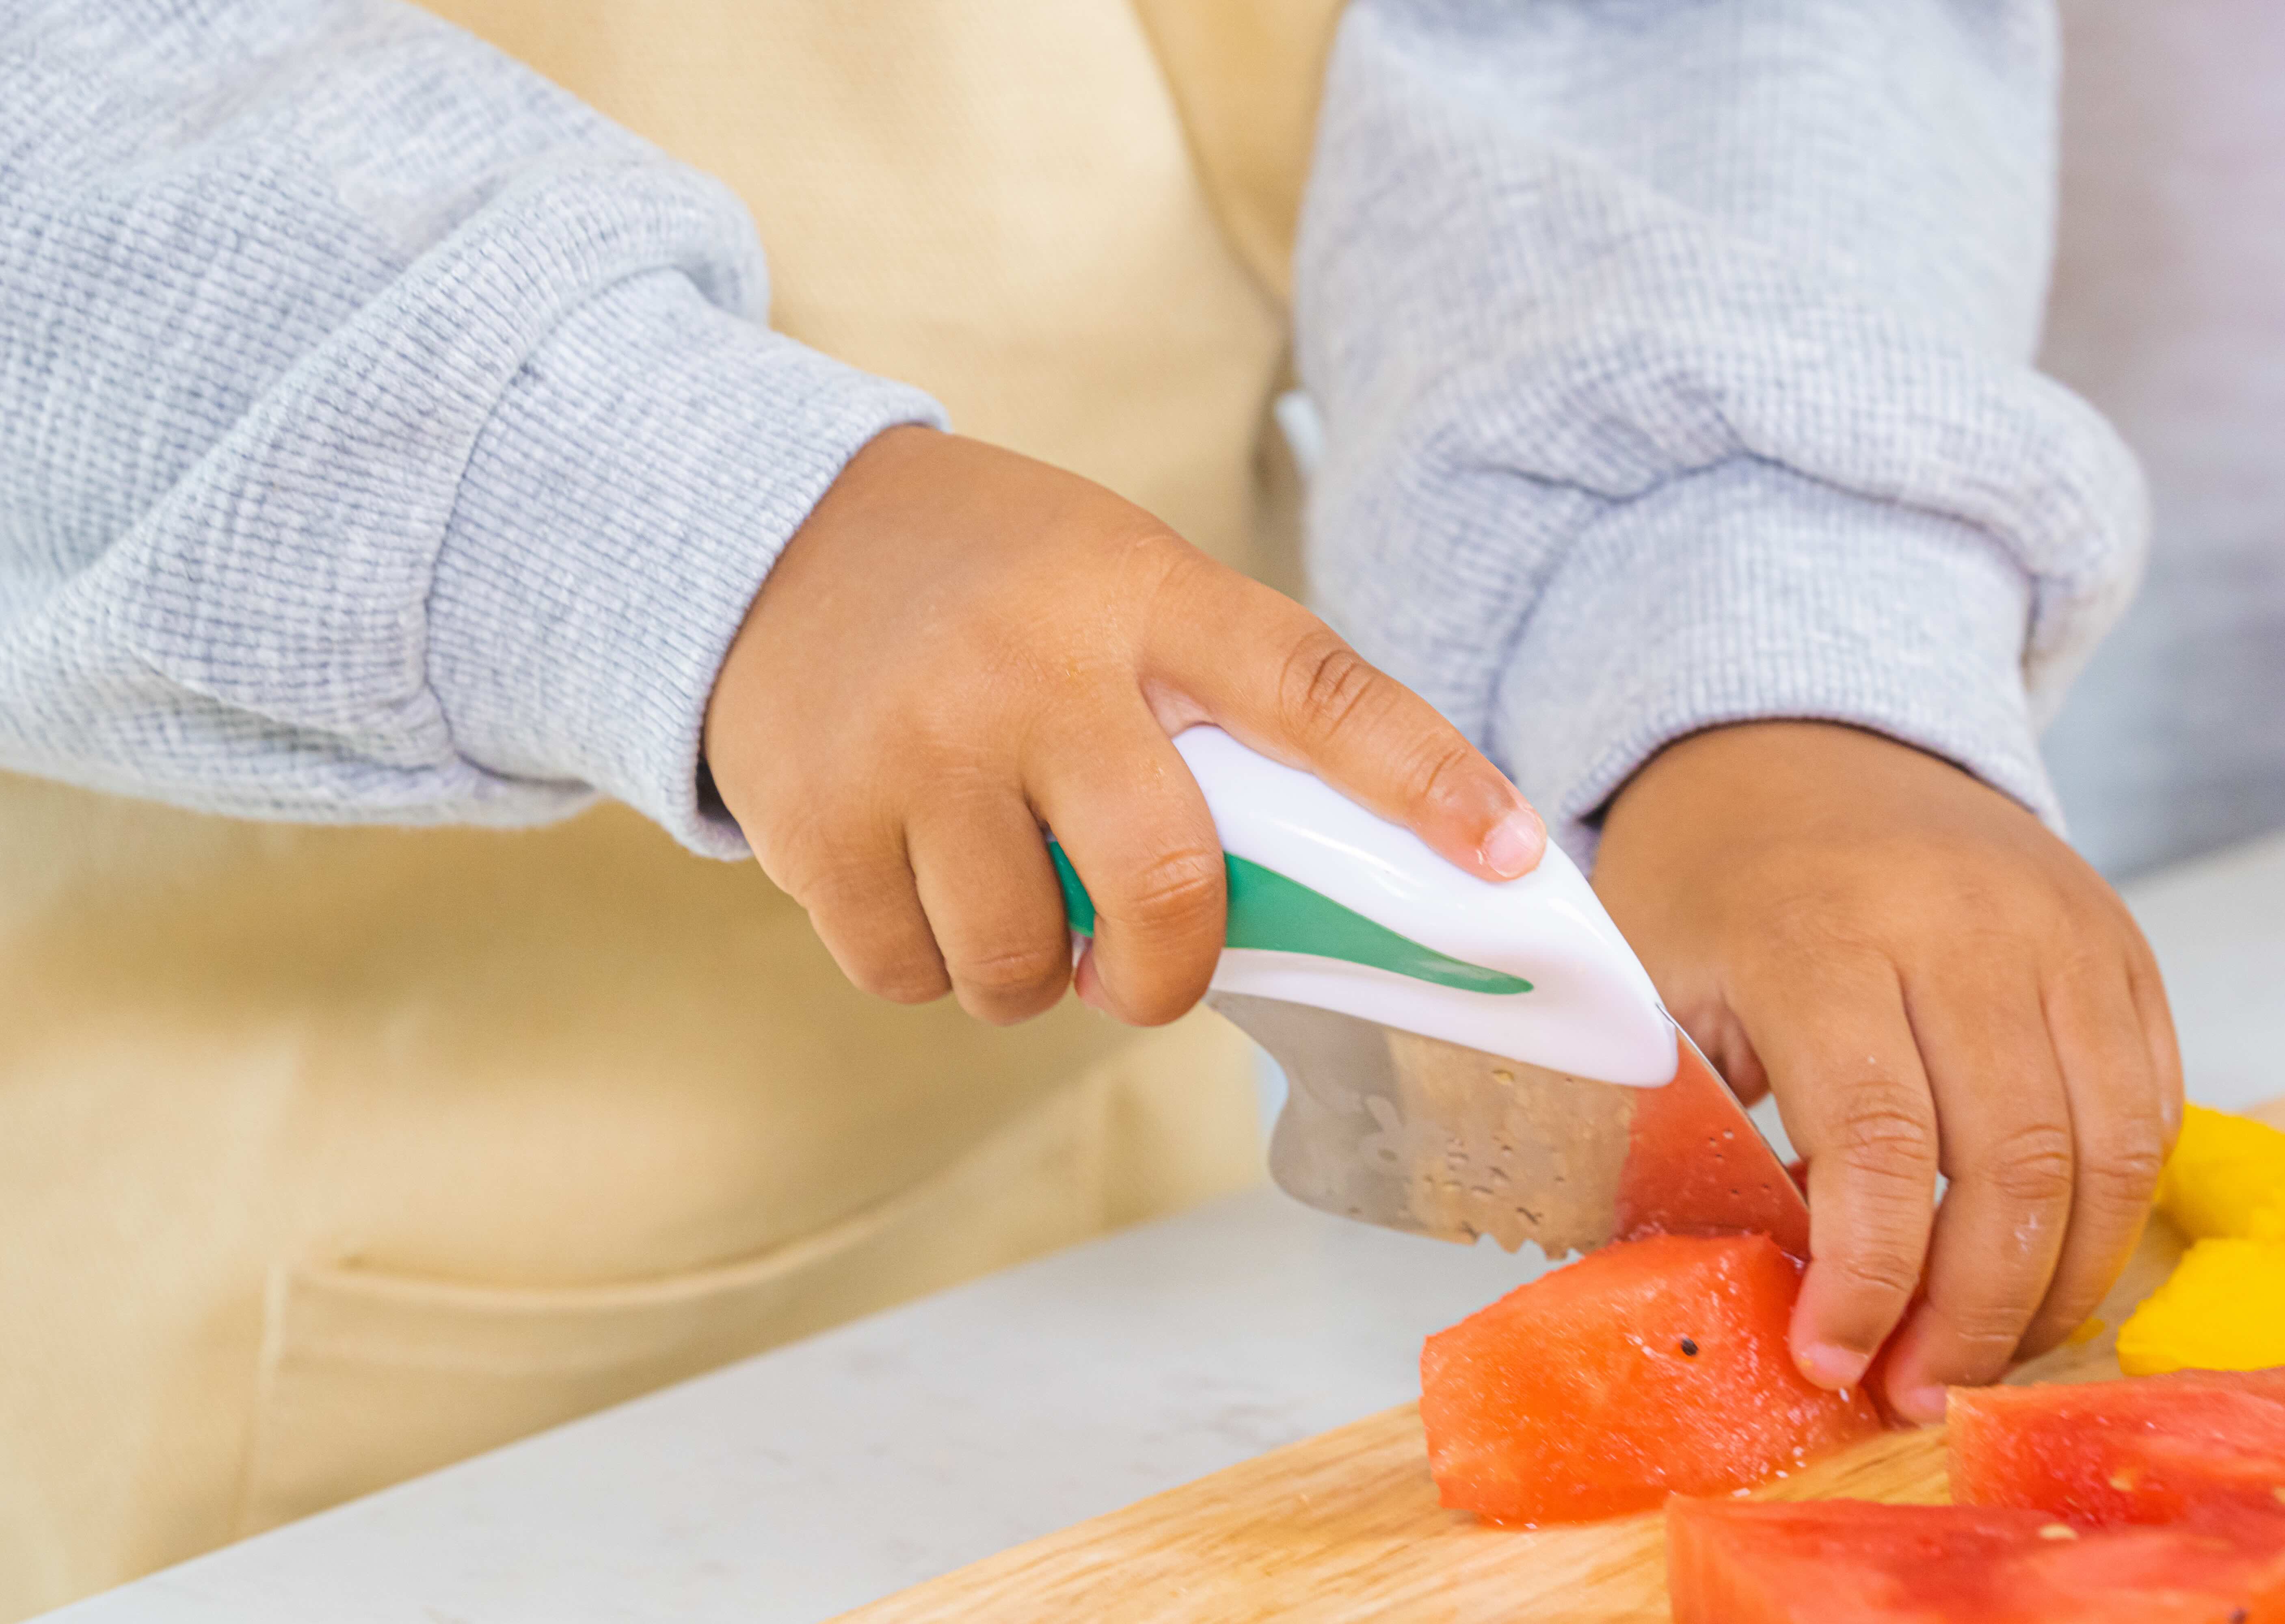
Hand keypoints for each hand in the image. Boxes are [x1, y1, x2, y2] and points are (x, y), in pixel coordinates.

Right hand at [704, 426, 1546, 1025]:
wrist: (771, 539)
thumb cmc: (990, 588)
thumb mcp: (1114, 590)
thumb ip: (1203, 714)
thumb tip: (1302, 899)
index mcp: (1139, 598)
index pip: (1315, 689)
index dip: (1424, 779)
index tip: (1513, 856)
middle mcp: (1033, 669)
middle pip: (1165, 883)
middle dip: (1166, 970)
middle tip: (1145, 971)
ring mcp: (916, 746)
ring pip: (1019, 962)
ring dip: (1030, 976)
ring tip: (1006, 900)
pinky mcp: (816, 819)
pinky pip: (909, 974)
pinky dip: (929, 966)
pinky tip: (917, 885)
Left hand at [1590, 721, 2181, 1424]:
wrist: (1796, 741)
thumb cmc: (1708, 878)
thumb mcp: (1653, 982)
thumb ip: (1688, 1119)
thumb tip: (1751, 1280)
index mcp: (1821, 934)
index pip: (1878, 1143)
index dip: (1869, 1277)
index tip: (1833, 1358)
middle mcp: (1961, 923)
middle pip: (2015, 1163)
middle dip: (1976, 1311)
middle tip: (1921, 1389)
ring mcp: (2058, 927)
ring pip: (2109, 1149)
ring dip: (2058, 1280)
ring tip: (1983, 1348)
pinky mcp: (2115, 940)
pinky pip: (2149, 1101)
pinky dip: (2109, 1204)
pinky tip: (2038, 1260)